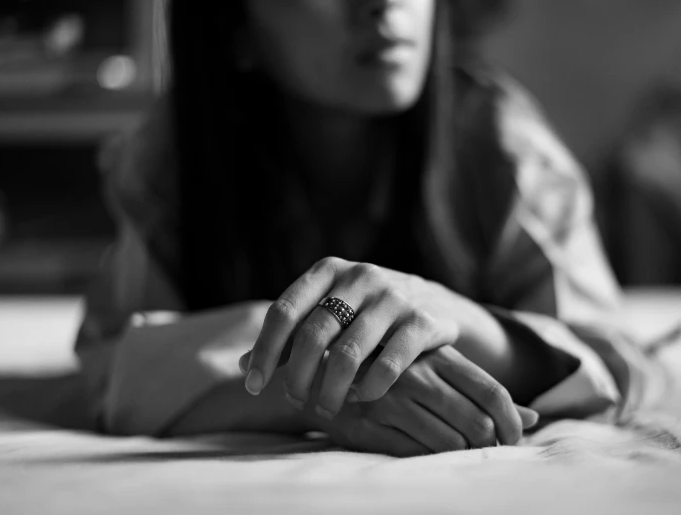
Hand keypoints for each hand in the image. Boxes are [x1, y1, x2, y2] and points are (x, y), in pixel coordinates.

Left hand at [242, 257, 463, 418]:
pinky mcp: (422, 321)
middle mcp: (361, 277)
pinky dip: (369, 388)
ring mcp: (394, 297)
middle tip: (294, 401)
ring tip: (325, 409)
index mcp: (329, 270)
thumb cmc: (369, 314)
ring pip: (348, 353)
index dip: (264, 351)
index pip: (284, 311)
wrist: (439, 306)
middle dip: (297, 376)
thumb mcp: (330, 312)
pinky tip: (360, 398)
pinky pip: (388, 364)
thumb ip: (291, 337)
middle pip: (313, 334)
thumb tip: (241, 366)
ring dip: (330, 390)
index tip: (252, 386)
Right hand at [304, 346, 539, 454]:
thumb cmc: (393, 371)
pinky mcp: (368, 425)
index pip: (492, 392)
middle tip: (485, 448)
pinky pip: (415, 455)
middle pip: (476, 422)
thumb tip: (533, 417)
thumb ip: (482, 391)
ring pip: (449, 443)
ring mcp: (390, 400)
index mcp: (438, 354)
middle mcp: (417, 374)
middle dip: (489, 444)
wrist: (324, 372)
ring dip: (461, 455)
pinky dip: (430, 461)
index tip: (513, 437)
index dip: (511, 422)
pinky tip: (426, 452)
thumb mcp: (438, 368)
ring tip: (457, 451)